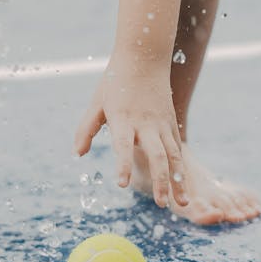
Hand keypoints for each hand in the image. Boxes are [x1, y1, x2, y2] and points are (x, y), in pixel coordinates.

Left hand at [74, 56, 188, 208]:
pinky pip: (177, 148)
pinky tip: (182, 185)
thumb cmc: (115, 81)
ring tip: (182, 203)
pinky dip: (180, 168)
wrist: (144, 57)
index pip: (123, 145)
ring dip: (178, 181)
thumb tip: (77, 155)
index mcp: (123, 118)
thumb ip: (86, 129)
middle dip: (161, 181)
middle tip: (162, 204)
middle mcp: (146, 123)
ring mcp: (161, 124)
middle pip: (157, 155)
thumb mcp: (97, 103)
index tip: (121, 184)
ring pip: (174, 156)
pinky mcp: (170, 123)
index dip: (122, 164)